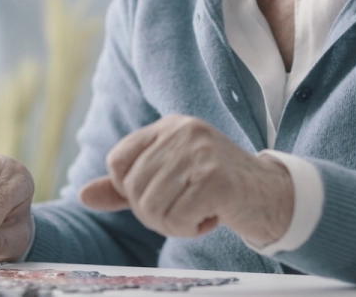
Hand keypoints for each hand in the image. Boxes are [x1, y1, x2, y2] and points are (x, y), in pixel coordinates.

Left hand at [77, 115, 291, 246]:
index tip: (160, 196)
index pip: (117, 161)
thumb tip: (82, 196)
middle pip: (133, 189)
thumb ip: (125, 187)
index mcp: (169, 126)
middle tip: (184, 210)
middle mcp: (183, 132)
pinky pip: (178, 218)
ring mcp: (201, 153)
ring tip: (198, 213)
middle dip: (153, 214)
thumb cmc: (216, 188)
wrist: (272, 196)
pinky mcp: (216, 179)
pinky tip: (212, 217)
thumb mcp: (169, 178)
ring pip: (152, 207)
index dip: (129, 190)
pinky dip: (191, 229)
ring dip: (173, 224)